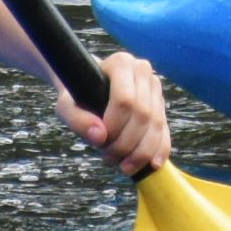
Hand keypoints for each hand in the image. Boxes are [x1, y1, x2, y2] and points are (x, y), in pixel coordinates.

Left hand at [61, 51, 171, 177]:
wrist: (88, 88)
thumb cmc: (76, 96)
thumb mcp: (66, 107)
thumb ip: (77, 120)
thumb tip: (100, 136)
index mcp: (121, 63)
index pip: (125, 100)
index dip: (115, 126)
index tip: (100, 142)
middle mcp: (142, 71)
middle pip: (143, 114)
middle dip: (127, 143)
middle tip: (108, 159)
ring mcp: (154, 88)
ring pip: (156, 124)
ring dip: (141, 152)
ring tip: (124, 167)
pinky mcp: (160, 106)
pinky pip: (164, 131)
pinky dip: (159, 150)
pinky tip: (152, 164)